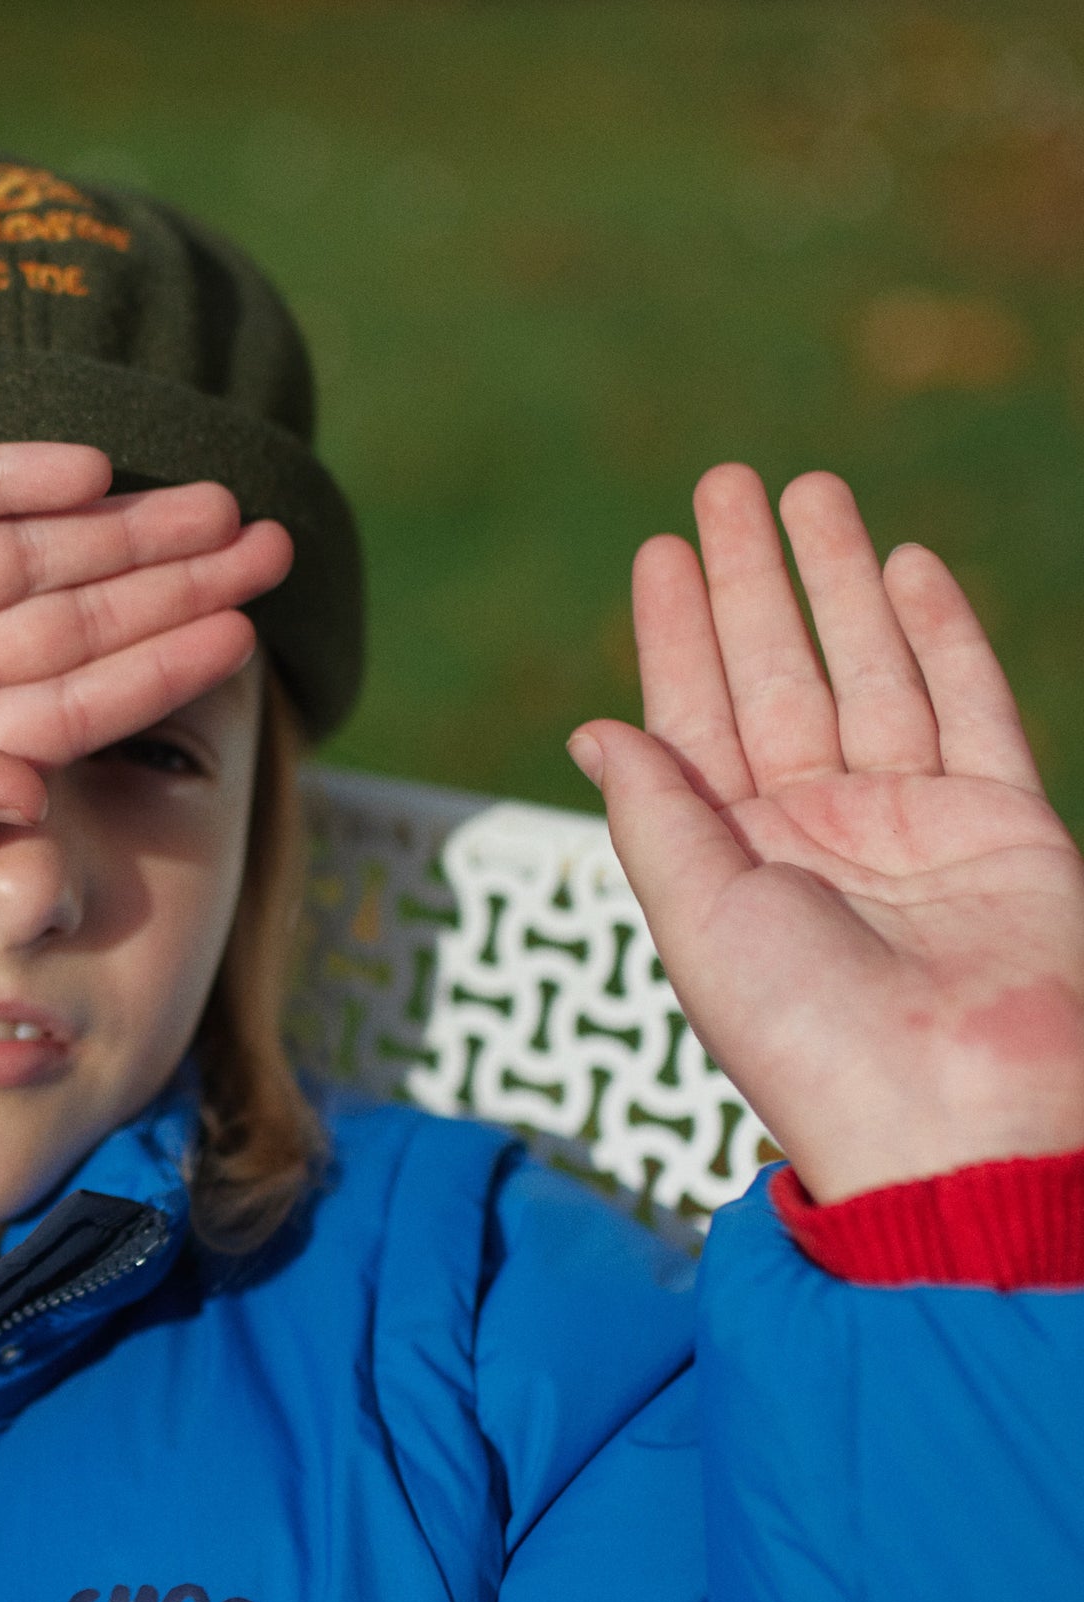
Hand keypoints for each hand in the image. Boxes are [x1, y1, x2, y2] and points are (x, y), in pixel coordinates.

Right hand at [0, 443, 288, 882]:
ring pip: (24, 541)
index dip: (155, 673)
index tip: (242, 647)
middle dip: (176, 581)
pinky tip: (84, 469)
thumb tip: (31, 793)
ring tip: (216, 501)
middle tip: (276, 547)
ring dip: (118, 524)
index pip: (70, 703)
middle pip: (74, 610)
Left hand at [569, 465, 1083, 1201]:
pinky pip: (970, 706)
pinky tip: (907, 566)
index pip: (694, 724)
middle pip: (776, 678)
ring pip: (869, 672)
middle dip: (750, 582)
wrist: (953, 1116)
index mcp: (732, 866)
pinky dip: (941, 635)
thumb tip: (597, 727)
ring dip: (838, 583)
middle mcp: (817, 838)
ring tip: (810, 491)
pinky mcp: (1004, 826)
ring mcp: (913, 827)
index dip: (676, 638)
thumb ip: (656, 818)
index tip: (658, 553)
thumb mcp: (701, 923)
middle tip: (724, 484)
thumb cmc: (809, 1040)